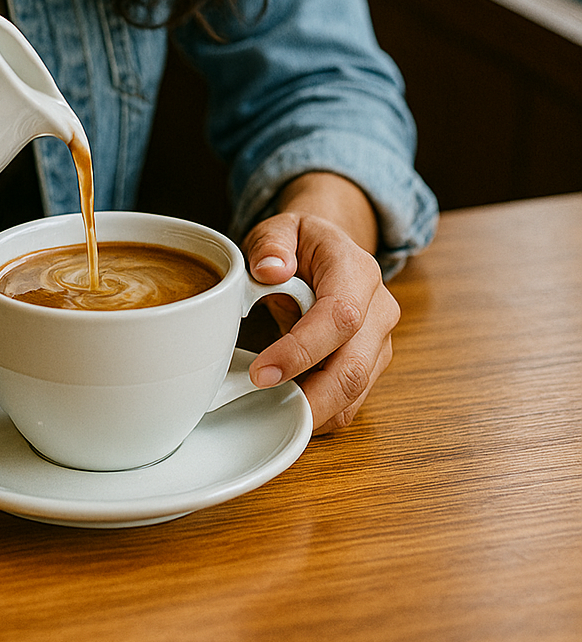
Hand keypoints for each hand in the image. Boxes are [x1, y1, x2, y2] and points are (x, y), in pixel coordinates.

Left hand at [242, 173, 400, 433]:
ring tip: (271, 408)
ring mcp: (380, 341)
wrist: (331, 253)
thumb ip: (271, 243)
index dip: (301, 351)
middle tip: (263, 406)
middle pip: (353, 368)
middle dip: (309, 397)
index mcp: (357, 271)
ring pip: (354, 393)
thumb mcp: (281, 229)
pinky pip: (350, 402)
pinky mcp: (372, 366)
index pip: (339, 317)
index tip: (262, 372)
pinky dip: (320, 412)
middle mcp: (379, 309)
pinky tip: (289, 406)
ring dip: (313, 410)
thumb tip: (270, 270)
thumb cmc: (302, 244)